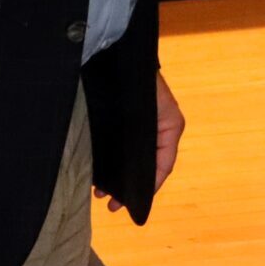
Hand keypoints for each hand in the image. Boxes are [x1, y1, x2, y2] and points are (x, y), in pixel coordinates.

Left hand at [105, 72, 185, 212]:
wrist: (118, 59)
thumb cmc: (143, 87)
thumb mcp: (159, 117)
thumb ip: (156, 146)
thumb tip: (146, 177)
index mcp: (169, 129)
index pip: (162, 166)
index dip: (149, 188)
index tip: (132, 206)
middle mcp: (155, 131)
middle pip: (143, 167)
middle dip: (127, 188)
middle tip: (110, 205)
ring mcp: (136, 129)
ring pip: (128, 161)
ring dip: (115, 179)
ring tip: (98, 193)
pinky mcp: (119, 125)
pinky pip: (116, 150)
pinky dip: (107, 164)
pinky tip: (94, 174)